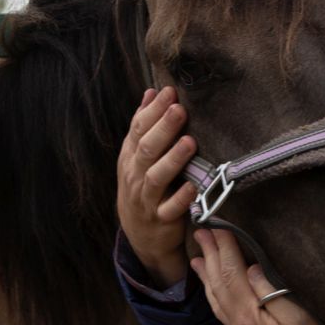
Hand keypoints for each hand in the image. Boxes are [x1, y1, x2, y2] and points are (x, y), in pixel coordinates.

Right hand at [117, 87, 198, 287]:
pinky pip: (170, 209)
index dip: (153, 110)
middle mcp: (136, 174)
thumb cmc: (143, 186)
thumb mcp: (137, 155)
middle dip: (163, 128)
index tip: (170, 91)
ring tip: (190, 141)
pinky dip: (181, 198)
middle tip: (179, 109)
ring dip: (173, 160)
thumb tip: (151, 92)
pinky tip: (193, 186)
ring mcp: (148, 198)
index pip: (139, 129)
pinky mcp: (162, 219)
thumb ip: (144, 125)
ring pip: (157, 177)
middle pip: (147, 149)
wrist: (140, 233)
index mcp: (131, 155)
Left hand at [190, 227, 324, 324]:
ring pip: (217, 299)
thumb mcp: (299, 316)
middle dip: (210, 256)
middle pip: (220, 284)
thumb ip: (272, 292)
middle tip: (201, 232)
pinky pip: (223, 312)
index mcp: (251, 316)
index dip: (224, 248)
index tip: (218, 226)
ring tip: (197, 257)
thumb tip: (252, 268)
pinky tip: (214, 289)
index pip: (232, 273)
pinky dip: (215, 295)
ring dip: (208, 275)